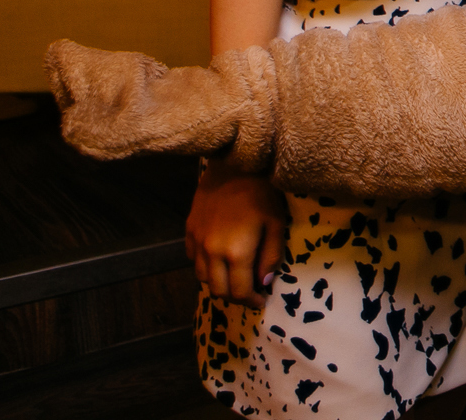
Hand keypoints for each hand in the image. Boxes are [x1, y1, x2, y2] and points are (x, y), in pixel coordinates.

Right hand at [187, 162, 288, 308]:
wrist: (235, 163)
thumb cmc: (262, 192)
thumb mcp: (276, 224)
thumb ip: (271, 257)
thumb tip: (264, 282)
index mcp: (236, 252)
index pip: (238, 292)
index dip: (250, 302)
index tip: (261, 300)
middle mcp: (211, 251)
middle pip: (217, 290)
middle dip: (235, 297)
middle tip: (249, 293)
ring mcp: (197, 240)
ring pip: (202, 277)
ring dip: (219, 282)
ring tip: (235, 276)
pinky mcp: (189, 228)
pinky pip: (192, 258)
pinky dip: (205, 265)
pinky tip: (219, 258)